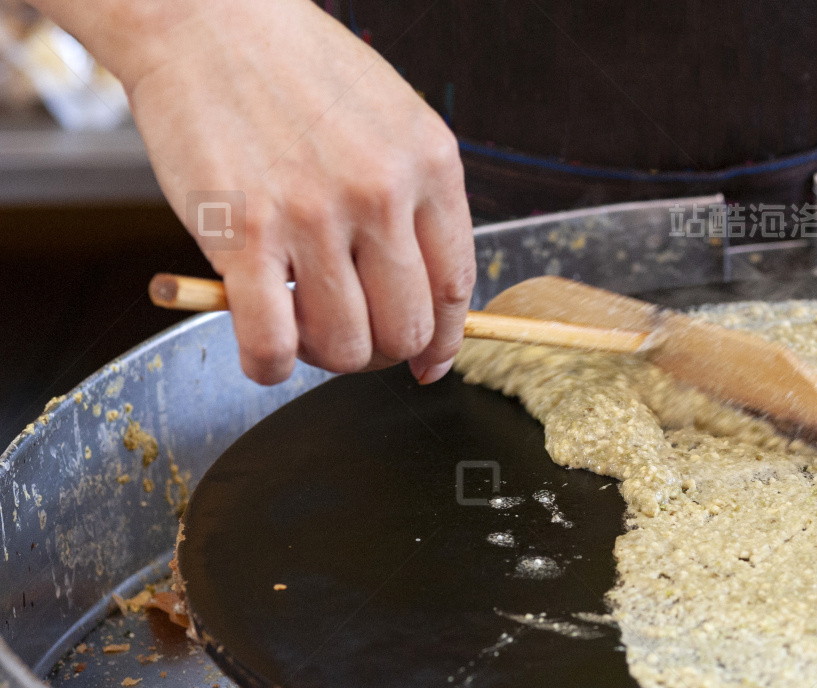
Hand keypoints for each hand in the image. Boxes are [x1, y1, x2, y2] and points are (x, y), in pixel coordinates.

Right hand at [40, 0, 474, 384]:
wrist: (203, 17)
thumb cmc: (294, 69)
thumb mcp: (391, 120)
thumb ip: (415, 199)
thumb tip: (429, 288)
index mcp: (430, 165)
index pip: (455, 288)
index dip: (443, 340)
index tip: (429, 360)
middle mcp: (381, 194)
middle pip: (405, 327)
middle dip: (380, 352)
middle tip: (352, 340)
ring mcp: (314, 217)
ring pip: (345, 345)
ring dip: (324, 357)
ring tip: (301, 332)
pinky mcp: (244, 235)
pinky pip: (271, 342)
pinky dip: (269, 366)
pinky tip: (264, 352)